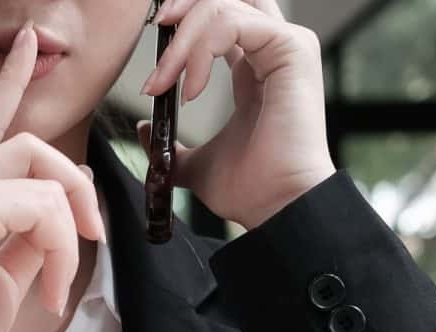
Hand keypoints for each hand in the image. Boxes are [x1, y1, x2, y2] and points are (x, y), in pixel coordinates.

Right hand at [0, 27, 107, 331]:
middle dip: (76, 185)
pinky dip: (61, 249)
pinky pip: (41, 207)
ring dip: (71, 227)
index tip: (30, 46)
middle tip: (92, 237)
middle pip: (30, 143)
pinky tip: (48, 291)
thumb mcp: (8, 275)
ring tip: (58, 283)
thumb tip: (71, 192)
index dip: (10, 84)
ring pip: (41, 171)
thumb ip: (33, 229)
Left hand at [139, 0, 335, 229]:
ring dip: (180, 42)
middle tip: (154, 33)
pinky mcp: (291, 48)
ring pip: (220, 5)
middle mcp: (272, 48)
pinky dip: (199, 50)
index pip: (218, 16)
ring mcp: (286, 45)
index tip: (152, 64)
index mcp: (253, 66)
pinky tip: (191, 89)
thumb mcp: (195, 164)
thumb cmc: (250, 189)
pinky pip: (231, 21)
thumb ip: (170, 145)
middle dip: (181, 8)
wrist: (276, 207)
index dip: (180, 24)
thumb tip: (144, 130)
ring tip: (164, 84)